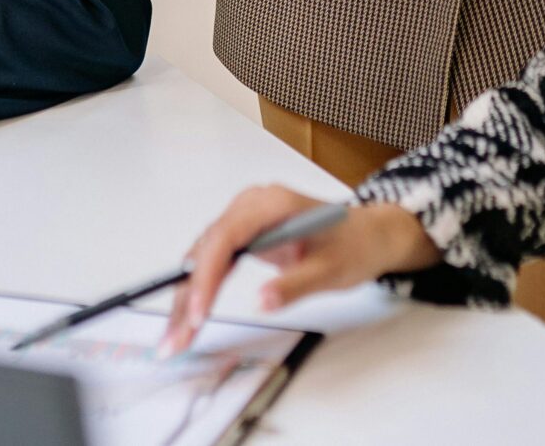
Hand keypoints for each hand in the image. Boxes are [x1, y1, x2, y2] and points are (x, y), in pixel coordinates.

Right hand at [160, 185, 437, 355]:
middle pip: (206, 251)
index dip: (206, 278)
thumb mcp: (330, 270)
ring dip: (187, 299)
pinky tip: (189, 318)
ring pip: (203, 259)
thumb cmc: (353, 246)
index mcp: (270, 205)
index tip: (198, 314)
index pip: (224, 239)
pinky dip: (201, 292)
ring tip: (175, 338)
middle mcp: (250, 207)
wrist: (368, 235)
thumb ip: (295, 284)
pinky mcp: (244, 236)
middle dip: (187, 297)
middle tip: (176, 340)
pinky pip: (214, 262)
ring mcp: (244, 220)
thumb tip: (263, 302)